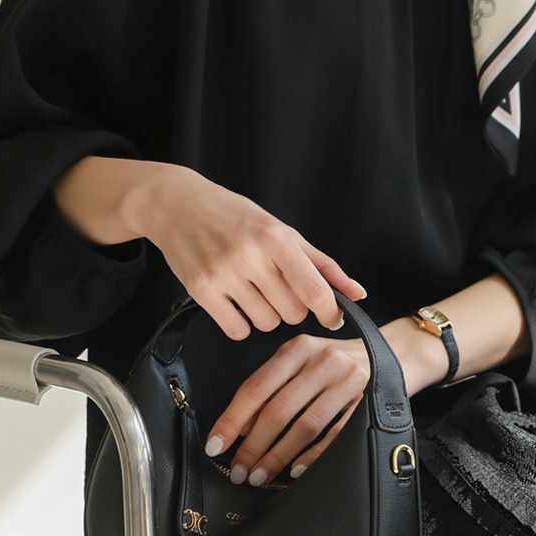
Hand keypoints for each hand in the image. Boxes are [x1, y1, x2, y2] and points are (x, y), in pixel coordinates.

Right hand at [52, 155, 365, 336]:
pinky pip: (237, 330)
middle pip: (292, 312)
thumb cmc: (234, 216)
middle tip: (277, 289)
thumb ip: (322, 265)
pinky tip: (235, 304)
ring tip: (253, 292)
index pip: (314, 290)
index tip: (331, 318)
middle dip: (291, 308)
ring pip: (266, 324)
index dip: (329, 312)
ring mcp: (223, 274)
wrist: (177, 205)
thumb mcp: (282, 231)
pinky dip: (241, 324)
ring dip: (265, 316)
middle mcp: (250, 255)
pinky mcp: (200, 290)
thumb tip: (358, 293)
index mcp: (276, 238)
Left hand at [205, 333, 371, 484]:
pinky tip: (296, 469)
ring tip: (260, 475)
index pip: (256, 387)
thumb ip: (270, 388)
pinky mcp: (367, 402)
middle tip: (238, 470)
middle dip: (253, 446)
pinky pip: (336, 434)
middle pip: (278, 410)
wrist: (391, 354)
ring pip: (305, 425)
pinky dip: (313, 455)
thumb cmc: (334, 364)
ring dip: (278, 455)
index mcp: (297, 349)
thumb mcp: (300, 362)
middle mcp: (322, 361)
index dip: (232, 419)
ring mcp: (347, 382)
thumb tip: (239, 427)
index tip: (216, 445)